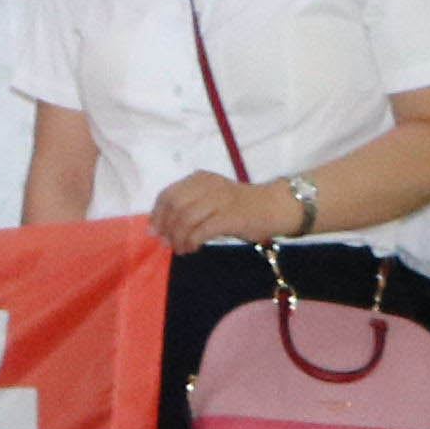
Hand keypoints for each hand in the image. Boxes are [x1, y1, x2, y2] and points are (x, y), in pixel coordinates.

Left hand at [150, 169, 285, 251]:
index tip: (154, 230)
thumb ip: (190, 206)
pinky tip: (192, 249)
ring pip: (185, 220)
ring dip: (178, 238)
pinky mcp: (229, 217)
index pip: (168, 194)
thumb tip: (162, 227)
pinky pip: (201, 231)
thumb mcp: (212, 198)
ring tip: (181, 249)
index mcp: (200, 179)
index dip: (157, 214)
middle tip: (167, 243)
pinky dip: (191, 242)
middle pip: (174, 206)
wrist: (275, 206)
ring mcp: (219, 200)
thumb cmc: (241, 206)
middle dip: (166, 227)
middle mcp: (207, 186)